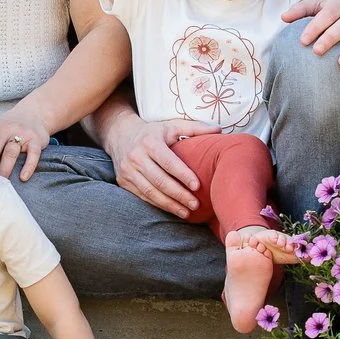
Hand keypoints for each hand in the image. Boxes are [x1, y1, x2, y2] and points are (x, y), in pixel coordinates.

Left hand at [0, 102, 55, 180]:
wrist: (33, 113)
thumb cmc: (7, 127)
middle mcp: (4, 129)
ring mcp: (20, 134)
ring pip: (10, 153)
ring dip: (4, 169)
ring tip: (0, 184)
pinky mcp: (35, 139)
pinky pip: (32, 154)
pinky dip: (28, 166)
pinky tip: (23, 177)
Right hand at [102, 109, 216, 217]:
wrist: (120, 134)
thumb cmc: (153, 132)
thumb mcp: (171, 125)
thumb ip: (195, 128)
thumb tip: (219, 130)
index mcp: (150, 142)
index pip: (168, 162)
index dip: (183, 175)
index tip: (197, 186)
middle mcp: (136, 157)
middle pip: (160, 180)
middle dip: (179, 195)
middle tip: (196, 204)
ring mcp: (127, 171)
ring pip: (150, 192)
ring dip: (169, 205)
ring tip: (186, 212)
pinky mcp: (123, 182)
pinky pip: (143, 196)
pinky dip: (158, 205)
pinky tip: (172, 210)